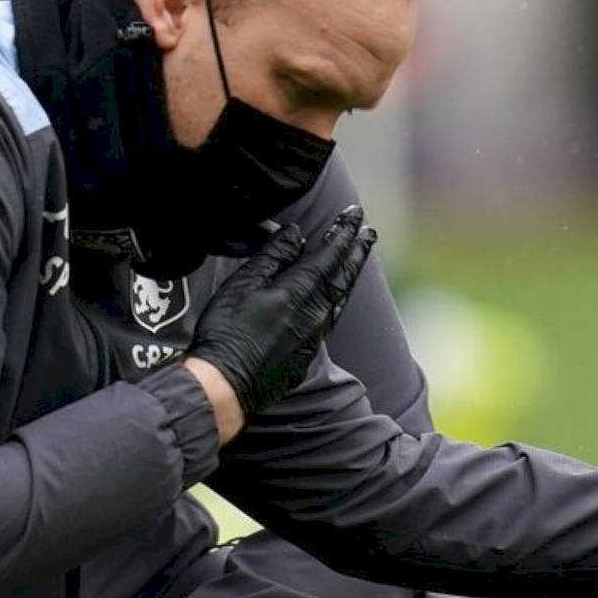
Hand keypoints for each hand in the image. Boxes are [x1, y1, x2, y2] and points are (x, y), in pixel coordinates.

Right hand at [184, 207, 374, 421]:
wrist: (228, 383)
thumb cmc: (227, 330)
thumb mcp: (244, 284)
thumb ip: (273, 257)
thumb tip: (297, 235)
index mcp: (300, 292)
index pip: (330, 255)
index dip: (344, 232)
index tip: (355, 214)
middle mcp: (316, 314)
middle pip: (344, 276)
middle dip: (357, 251)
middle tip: (369, 232)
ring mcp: (315, 336)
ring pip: (341, 298)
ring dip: (351, 274)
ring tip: (359, 257)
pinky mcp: (307, 353)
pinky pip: (331, 316)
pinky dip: (338, 298)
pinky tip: (336, 295)